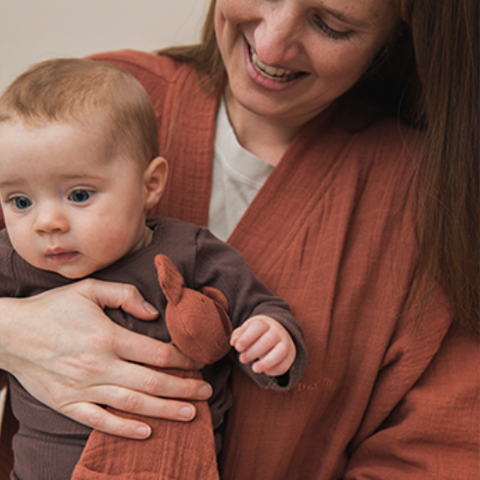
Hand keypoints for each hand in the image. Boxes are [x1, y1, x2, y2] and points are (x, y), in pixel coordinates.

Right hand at [0, 279, 211, 438]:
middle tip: (207, 392)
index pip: (157, 353)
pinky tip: (147, 431)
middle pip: (153, 383)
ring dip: (166, 411)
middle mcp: (100, 367)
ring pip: (134, 405)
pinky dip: (125, 429)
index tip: (199, 361)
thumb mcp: (89, 289)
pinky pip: (101, 422)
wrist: (10, 333)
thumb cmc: (52, 308)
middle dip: (185, 389)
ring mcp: (84, 389)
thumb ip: (125, 295)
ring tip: (191, 413)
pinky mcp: (68, 404)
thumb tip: (153, 313)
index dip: (183, 359)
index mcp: (108, 338)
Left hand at [230, 315, 295, 376]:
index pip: (257, 327)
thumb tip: (233, 342)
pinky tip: (264, 371)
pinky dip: (274, 370)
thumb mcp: (247, 329)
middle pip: (267, 341)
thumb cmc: (256, 333)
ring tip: (254, 369)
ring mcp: (285, 343)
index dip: (246, 338)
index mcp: (265, 323)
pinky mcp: (290, 356)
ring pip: (279, 353)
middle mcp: (277, 331)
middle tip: (242, 359)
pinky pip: (284, 365)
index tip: (237, 347)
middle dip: (252, 352)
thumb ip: (238, 335)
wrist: (276, 332)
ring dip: (266, 363)